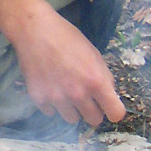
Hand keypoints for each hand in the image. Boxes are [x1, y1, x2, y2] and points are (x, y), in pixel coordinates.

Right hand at [0, 0, 124, 126]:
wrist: (34, 30)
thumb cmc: (66, 37)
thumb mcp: (93, 53)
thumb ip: (103, 76)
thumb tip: (107, 94)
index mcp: (96, 81)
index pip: (115, 113)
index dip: (114, 111)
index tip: (108, 107)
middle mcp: (78, 94)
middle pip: (94, 120)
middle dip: (92, 111)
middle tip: (86, 98)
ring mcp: (57, 99)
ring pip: (72, 119)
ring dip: (72, 109)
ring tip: (65, 91)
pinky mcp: (39, 99)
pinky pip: (51, 112)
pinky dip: (52, 104)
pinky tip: (49, 87)